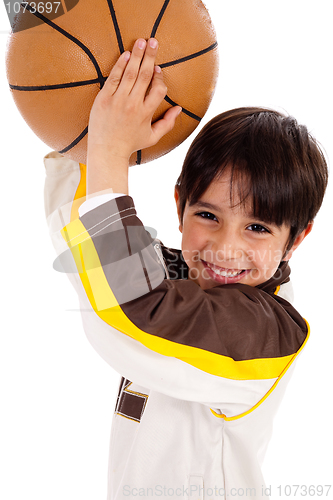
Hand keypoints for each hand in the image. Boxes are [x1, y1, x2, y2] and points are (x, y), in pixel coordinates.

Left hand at [87, 38, 181, 195]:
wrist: (106, 151)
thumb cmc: (130, 144)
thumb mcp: (152, 137)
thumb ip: (168, 123)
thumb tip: (178, 109)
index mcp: (146, 113)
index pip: (158, 89)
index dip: (159, 78)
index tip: (158, 69)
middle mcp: (133, 105)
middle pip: (145, 76)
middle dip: (150, 57)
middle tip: (154, 41)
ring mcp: (118, 101)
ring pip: (130, 73)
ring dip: (137, 55)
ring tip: (141, 41)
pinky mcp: (104, 99)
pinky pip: (113, 78)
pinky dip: (120, 65)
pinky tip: (126, 55)